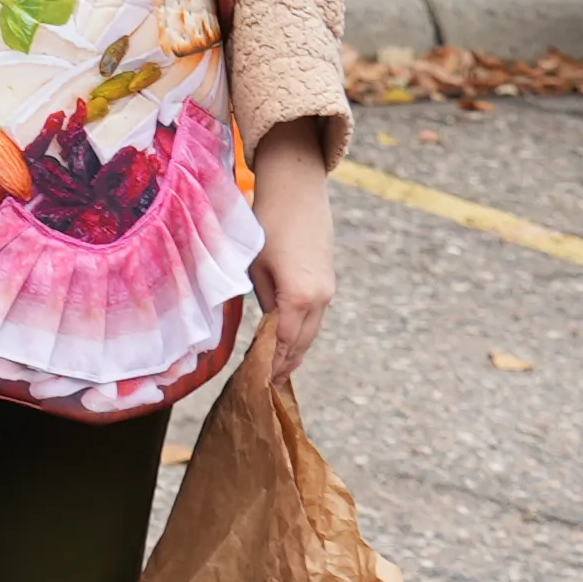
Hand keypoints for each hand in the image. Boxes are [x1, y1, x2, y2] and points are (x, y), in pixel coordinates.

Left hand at [243, 127, 336, 384]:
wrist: (297, 195)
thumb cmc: (266, 228)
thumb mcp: (255, 267)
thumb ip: (263, 301)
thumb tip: (267, 328)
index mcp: (298, 297)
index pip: (283, 341)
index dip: (271, 364)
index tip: (257, 383)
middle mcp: (319, 298)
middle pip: (301, 342)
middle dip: (284, 364)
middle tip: (265, 386)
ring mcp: (327, 292)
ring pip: (310, 332)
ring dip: (294, 351)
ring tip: (277, 373)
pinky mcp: (327, 284)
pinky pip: (314, 318)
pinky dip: (301, 334)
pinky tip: (289, 344)